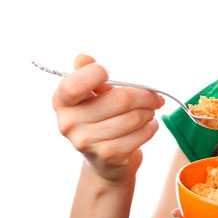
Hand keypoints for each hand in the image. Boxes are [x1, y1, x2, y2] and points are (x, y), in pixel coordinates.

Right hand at [52, 54, 164, 182]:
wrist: (104, 158)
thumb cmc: (101, 116)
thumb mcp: (92, 93)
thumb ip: (87, 73)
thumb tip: (83, 58)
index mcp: (62, 101)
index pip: (74, 85)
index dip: (95, 74)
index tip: (109, 75)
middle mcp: (68, 123)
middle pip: (120, 99)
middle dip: (145, 96)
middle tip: (154, 97)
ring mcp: (86, 142)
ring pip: (134, 118)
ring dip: (149, 112)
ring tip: (149, 111)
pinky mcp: (107, 156)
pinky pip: (140, 135)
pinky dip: (151, 128)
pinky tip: (148, 125)